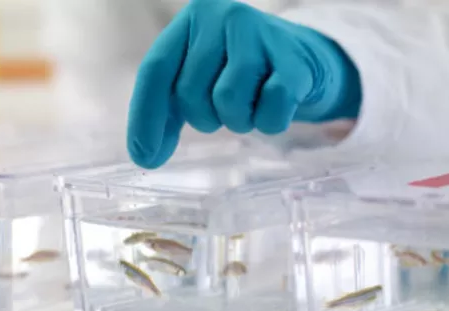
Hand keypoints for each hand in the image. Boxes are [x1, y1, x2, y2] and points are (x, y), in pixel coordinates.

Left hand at [127, 0, 360, 168]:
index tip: (143, 155)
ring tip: (250, 106)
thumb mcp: (197, 81)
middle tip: (225, 110)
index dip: (145, 116)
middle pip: (190, 91)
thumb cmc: (241, 73)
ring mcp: (262, 34)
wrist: (304, 59)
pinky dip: (269, 123)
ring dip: (238, 120)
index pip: (155, 70)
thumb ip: (166, 113)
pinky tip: (275, 107)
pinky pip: (269, 111)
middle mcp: (224, 16)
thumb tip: (144, 156)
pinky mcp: (296, 61)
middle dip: (205, 117)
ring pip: (228, 100)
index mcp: (192, 20)